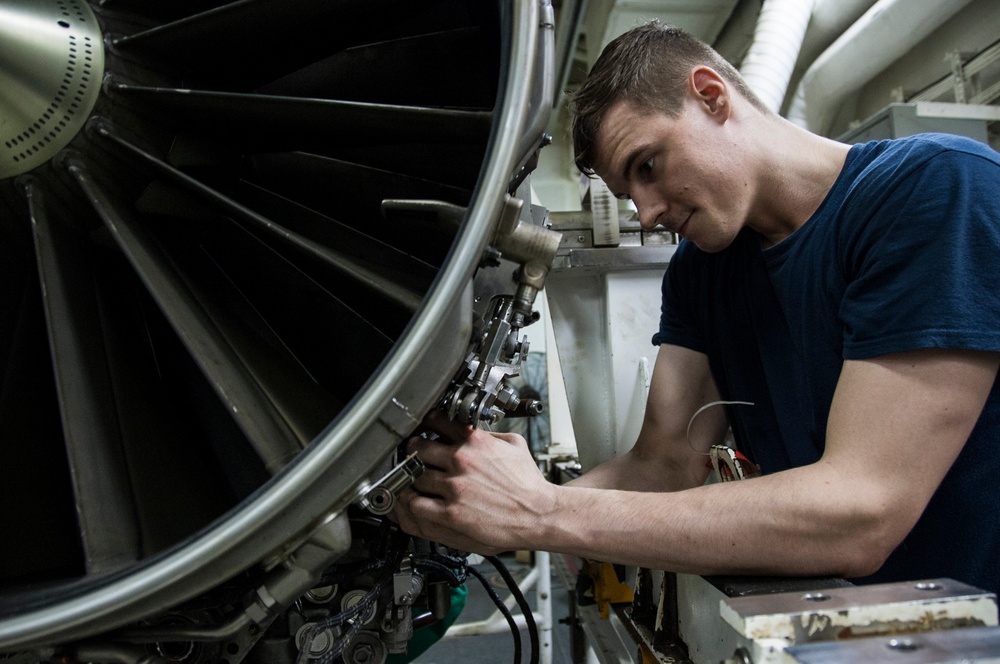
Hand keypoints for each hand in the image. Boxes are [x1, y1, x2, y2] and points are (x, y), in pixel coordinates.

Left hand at [391, 409, 555, 553]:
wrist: (539, 514)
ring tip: (412, 482)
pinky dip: (410, 503)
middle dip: (413, 453)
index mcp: (475, 441)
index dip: (424, 425)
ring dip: (410, 479)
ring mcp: (454, 488)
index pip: (435, 422)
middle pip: (417, 450)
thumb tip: (469, 429)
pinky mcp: (451, 514)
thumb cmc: (528, 484)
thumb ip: (487, 434)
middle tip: (412, 459)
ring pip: (412, 477)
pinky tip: (414, 502)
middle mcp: (462, 461)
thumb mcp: (514, 445)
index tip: (420, 430)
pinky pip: (415, 505)